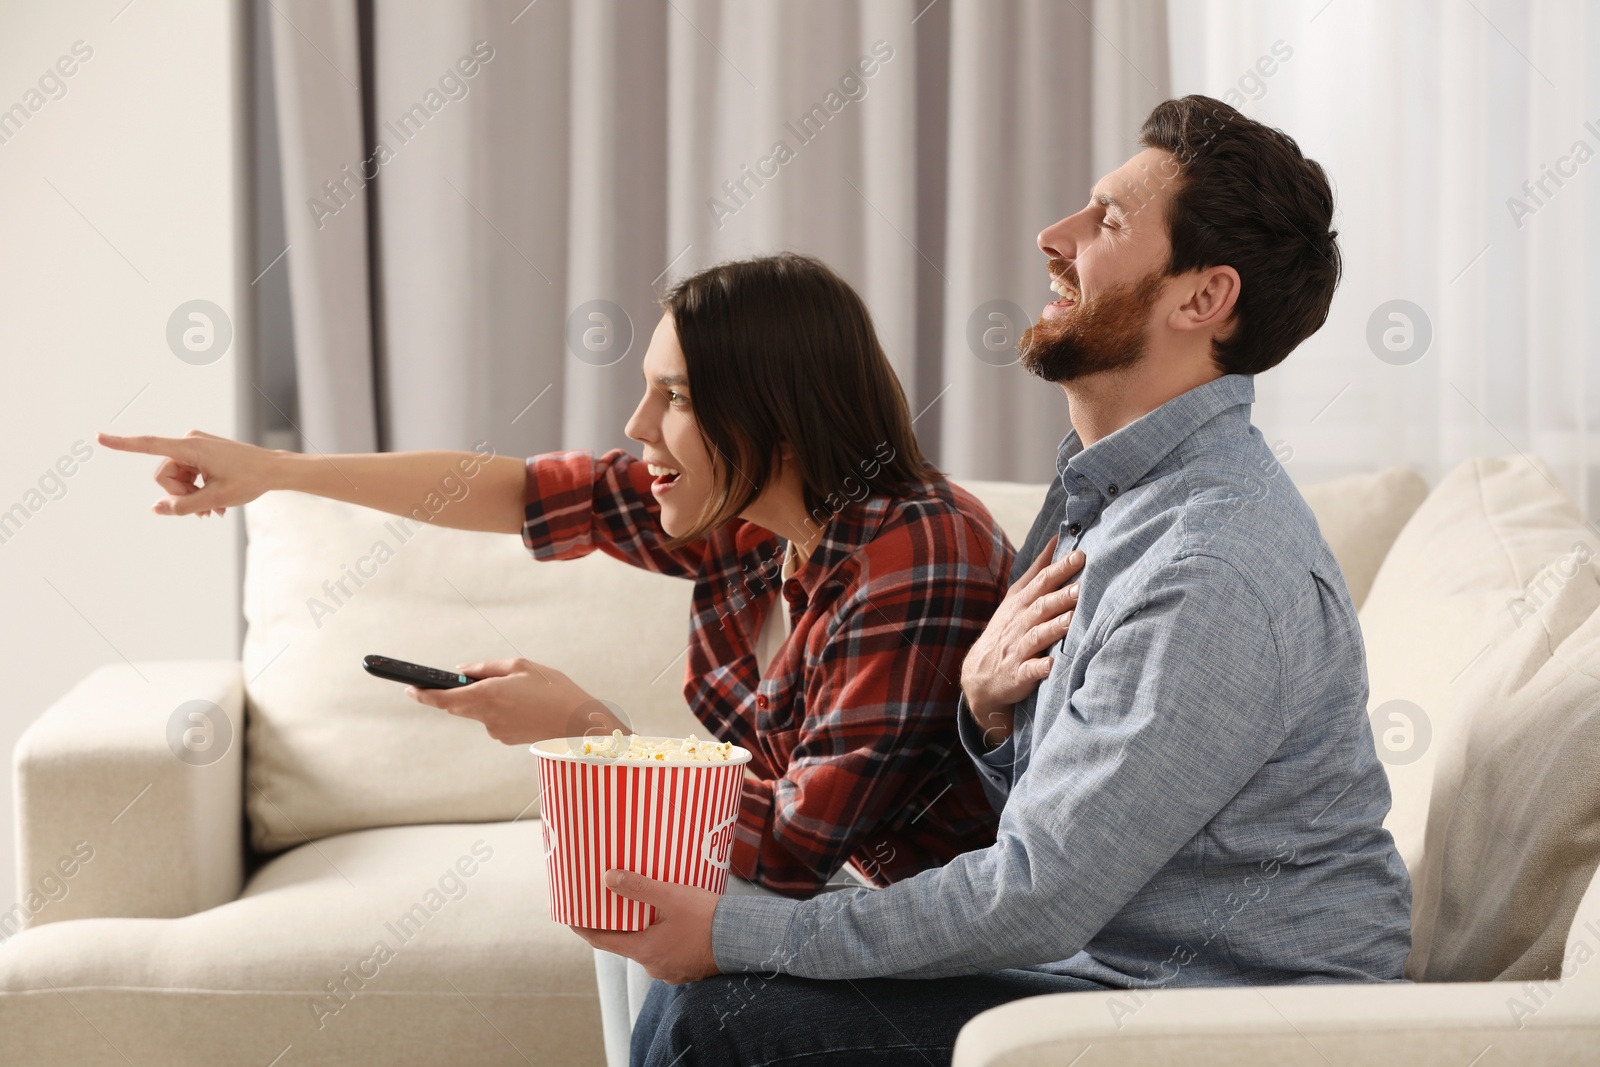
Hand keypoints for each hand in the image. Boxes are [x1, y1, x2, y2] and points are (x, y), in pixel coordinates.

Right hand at [98, 429, 279, 517]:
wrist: (275, 470)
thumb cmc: (250, 481)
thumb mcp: (216, 499)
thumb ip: (183, 506)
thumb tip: (156, 509)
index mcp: (191, 447)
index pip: (149, 445)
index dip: (122, 444)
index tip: (98, 437)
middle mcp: (189, 442)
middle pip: (164, 475)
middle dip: (180, 495)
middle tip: (204, 511)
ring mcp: (195, 447)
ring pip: (175, 479)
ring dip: (190, 497)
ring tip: (211, 512)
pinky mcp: (201, 453)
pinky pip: (187, 475)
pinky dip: (197, 490)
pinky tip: (214, 505)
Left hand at [405, 658, 615, 744]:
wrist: (576, 723)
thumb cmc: (553, 690)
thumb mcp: (521, 666)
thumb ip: (487, 668)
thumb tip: (463, 671)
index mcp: (488, 694)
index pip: (444, 697)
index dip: (423, 694)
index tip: (408, 688)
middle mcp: (487, 715)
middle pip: (456, 706)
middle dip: (452, 694)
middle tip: (461, 680)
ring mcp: (494, 730)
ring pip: (477, 712)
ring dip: (483, 700)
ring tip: (516, 690)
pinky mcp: (504, 738)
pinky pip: (492, 720)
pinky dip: (499, 710)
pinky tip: (522, 704)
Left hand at [572, 870, 720, 983]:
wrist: (744, 939)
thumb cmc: (708, 918)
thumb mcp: (671, 896)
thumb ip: (638, 887)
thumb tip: (608, 879)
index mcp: (644, 950)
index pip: (602, 940)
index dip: (584, 927)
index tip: (571, 916)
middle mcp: (654, 966)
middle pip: (625, 943)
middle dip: (618, 924)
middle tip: (611, 904)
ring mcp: (671, 970)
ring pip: (648, 947)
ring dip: (644, 930)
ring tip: (646, 908)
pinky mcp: (688, 969)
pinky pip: (667, 951)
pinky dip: (662, 937)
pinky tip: (673, 922)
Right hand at [960, 535, 1084, 741]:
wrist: (979, 674)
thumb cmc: (1007, 631)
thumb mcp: (1017, 598)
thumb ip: (1037, 571)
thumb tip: (1056, 540)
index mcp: (1021, 603)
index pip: (1042, 582)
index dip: (1060, 569)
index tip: (1080, 556)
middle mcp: (1020, 623)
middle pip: (1042, 606)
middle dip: (1061, 596)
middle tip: (1083, 586)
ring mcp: (1018, 649)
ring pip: (1037, 635)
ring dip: (1054, 627)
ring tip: (1071, 620)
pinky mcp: (1018, 674)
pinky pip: (1029, 671)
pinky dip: (1040, 668)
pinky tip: (1052, 666)